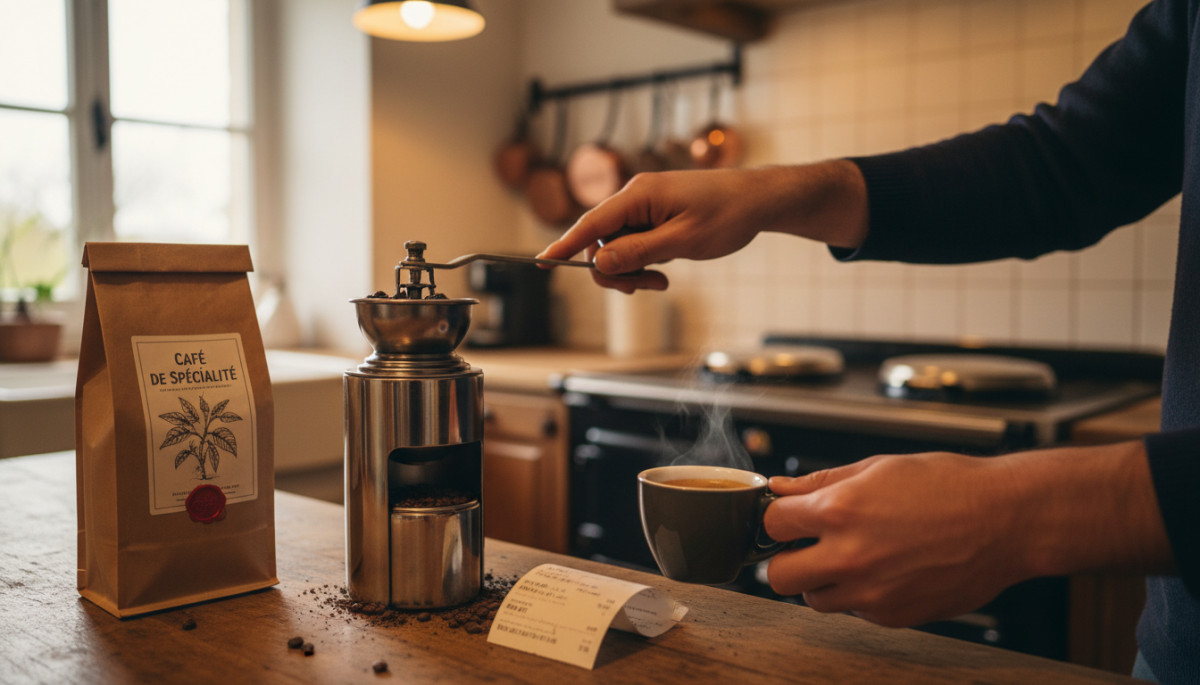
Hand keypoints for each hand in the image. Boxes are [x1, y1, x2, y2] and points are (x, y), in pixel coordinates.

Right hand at [537, 162, 868, 292]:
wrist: (758, 200)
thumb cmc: (726, 215)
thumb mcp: (682, 241)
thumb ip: (638, 253)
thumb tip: (599, 262)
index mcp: (638, 196)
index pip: (589, 224)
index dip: (564, 246)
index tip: (540, 262)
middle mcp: (635, 196)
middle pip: (601, 241)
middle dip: (615, 270)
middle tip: (646, 288)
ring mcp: (645, 205)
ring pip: (617, 246)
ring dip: (632, 269)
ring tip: (662, 281)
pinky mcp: (655, 214)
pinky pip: (634, 242)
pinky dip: (643, 261)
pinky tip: (666, 268)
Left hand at [761, 441, 1170, 627]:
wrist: (1006, 520)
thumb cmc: (950, 487)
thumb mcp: (878, 467)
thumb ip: (822, 482)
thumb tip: (782, 489)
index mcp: (841, 511)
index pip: (772, 524)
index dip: (779, 518)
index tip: (789, 517)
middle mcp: (850, 557)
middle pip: (778, 576)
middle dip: (787, 558)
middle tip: (807, 545)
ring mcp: (872, 593)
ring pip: (814, 600)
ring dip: (822, 580)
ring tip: (853, 556)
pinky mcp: (893, 615)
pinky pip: (855, 611)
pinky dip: (860, 595)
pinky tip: (886, 569)